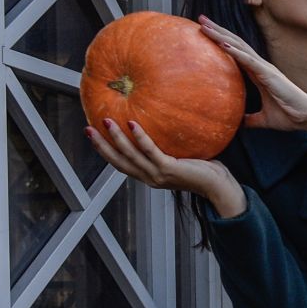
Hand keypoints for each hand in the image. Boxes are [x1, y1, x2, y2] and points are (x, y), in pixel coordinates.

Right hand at [88, 118, 243, 216]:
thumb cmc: (203, 170)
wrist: (218, 187)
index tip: (93, 135)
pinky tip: (133, 123)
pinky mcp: (169, 169)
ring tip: (106, 121)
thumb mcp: (178, 158)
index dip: (105, 151)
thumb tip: (161, 124)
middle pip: (118, 161)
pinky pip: (151, 152)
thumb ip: (166, 148)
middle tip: (87, 128)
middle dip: (101, 145)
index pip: (121, 164)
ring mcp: (158, 175)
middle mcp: (150, 178)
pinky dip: (140, 138)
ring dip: (116, 138)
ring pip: (130, 156)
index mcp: (149, 176)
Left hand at [197, 16, 306, 133]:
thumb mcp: (263, 119)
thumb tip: (236, 125)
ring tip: (205, 25)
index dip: (221, 40)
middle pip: (235, 44)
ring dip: (221, 35)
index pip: (236, 52)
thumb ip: (249, 119)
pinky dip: (235, 51)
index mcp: (258, 74)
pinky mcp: (269, 74)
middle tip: (200, 19)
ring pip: (239, 47)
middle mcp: (260, 66)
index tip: (205, 32)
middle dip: (217, 31)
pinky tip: (222, 43)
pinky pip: (249, 60)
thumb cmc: (289, 116)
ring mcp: (265, 68)